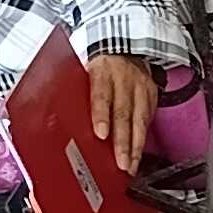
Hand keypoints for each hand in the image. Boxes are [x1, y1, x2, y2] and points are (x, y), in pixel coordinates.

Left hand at [89, 51, 159, 172]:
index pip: (102, 95)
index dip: (101, 115)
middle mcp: (124, 80)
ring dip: (135, 146)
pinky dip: (143, 139)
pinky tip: (138, 154)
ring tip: (130, 166)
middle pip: (123, 113)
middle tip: (121, 163)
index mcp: (102, 72)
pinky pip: (148, 119)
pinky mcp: (151, 94)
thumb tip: (61, 121)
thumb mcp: (84, 73)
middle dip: (123, 142)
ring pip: (140, 120)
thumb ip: (77, 94)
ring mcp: (140, 87)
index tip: (101, 134)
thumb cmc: (99, 65)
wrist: (122, 46)